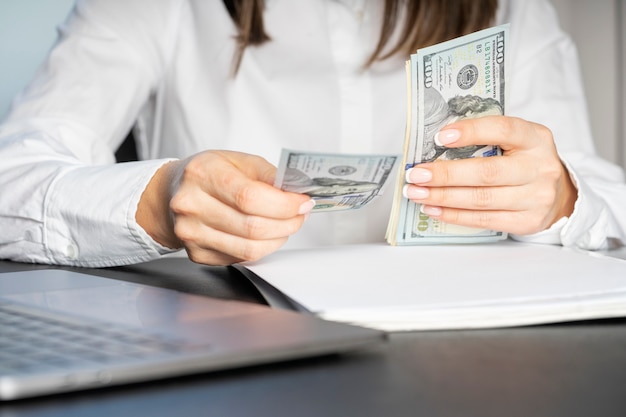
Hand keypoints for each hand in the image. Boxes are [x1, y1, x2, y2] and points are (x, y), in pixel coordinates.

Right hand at [136, 150, 314, 264]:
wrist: (171, 194)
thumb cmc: (208, 174)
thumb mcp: (238, 160)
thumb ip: (268, 174)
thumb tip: (298, 190)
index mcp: (202, 174)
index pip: (250, 197)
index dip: (284, 204)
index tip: (303, 203)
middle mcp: (192, 205)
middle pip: (252, 227)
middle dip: (287, 223)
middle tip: (301, 214)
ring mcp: (192, 233)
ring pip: (250, 249)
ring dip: (278, 238)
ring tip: (287, 224)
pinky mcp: (197, 254)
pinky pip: (241, 258)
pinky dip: (262, 247)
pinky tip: (265, 234)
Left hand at [403, 116, 577, 234]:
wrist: (557, 194)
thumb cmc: (523, 162)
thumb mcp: (515, 142)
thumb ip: (485, 139)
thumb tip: (436, 146)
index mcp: (536, 138)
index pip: (503, 130)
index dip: (471, 132)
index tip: (439, 137)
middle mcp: (540, 168)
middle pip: (486, 172)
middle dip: (445, 174)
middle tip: (416, 175)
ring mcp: (536, 198)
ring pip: (481, 199)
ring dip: (443, 197)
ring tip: (417, 193)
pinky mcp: (527, 221)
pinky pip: (484, 220)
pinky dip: (454, 215)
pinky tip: (434, 208)